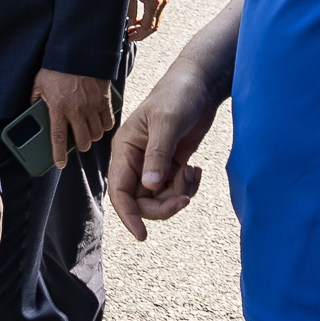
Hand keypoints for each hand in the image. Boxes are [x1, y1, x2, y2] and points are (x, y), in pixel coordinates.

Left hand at [35, 68, 115, 170]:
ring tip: (88, 134)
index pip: (58, 138)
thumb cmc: (56, 67)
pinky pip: (108, 122)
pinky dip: (105, 127)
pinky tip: (100, 125)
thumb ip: (36, 100)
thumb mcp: (39, 83)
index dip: (59, 154)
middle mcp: (76, 110)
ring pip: (96, 134)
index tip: (60, 164)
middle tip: (78, 143)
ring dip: (92, 137)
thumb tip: (33, 111)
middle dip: (80, 146)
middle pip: (82, 140)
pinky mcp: (104, 100)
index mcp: (58, 108)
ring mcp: (92, 106)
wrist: (78, 51)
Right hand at [106, 64, 212, 239]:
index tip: (142, 236)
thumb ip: (158, 156)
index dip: (128, 216)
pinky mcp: (171, 165)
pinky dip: (186, 187)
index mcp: (125, 150)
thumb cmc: (178, 96)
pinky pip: (174, 190)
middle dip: (163, 206)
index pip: (119, 192)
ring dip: (178, 195)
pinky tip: (196, 170)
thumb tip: (150, 188)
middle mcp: (135, 161)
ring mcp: (153, 164)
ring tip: (191, 173)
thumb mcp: (167, 123)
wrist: (200, 85)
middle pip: (140, 202)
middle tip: (184, 196)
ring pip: (159, 199)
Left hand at [126, 0, 169, 41]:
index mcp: (155, 1)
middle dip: (142, 33)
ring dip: (145, 26)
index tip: (129, 38)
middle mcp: (163, 1)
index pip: (148, 27)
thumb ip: (130, 9)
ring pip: (157, 19)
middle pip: (155, 26)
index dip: (138, 35)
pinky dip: (149, 17)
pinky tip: (139, 16)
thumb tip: (128, 25)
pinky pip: (158, 11)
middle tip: (129, 35)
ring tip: (132, 27)